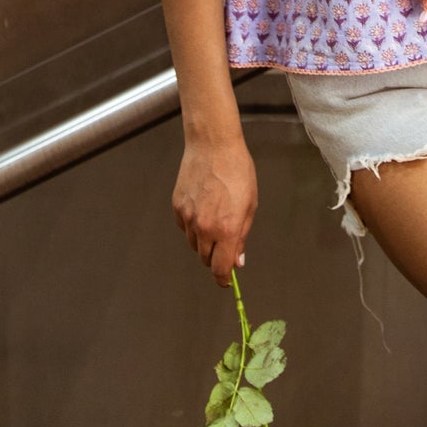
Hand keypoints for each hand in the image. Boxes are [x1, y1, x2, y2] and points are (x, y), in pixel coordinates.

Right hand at [173, 134, 257, 284]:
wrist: (213, 146)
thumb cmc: (238, 171)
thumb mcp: (250, 205)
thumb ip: (242, 236)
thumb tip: (237, 261)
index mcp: (226, 229)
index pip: (219, 268)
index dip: (223, 279)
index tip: (226, 280)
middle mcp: (204, 228)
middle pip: (205, 259)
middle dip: (215, 257)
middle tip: (225, 242)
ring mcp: (188, 217)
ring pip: (194, 244)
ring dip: (204, 241)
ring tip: (215, 218)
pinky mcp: (177, 207)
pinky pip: (184, 227)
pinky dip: (192, 226)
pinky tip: (202, 207)